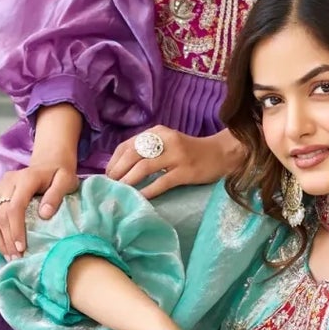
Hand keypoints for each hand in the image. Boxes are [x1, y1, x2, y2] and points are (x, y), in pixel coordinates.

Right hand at [0, 161, 77, 256]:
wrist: (48, 161)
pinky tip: (2, 246)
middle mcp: (7, 182)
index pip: (14, 207)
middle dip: (7, 240)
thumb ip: (56, 195)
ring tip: (8, 257)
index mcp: (25, 178)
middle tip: (16, 258)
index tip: (22, 248)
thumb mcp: (66, 181)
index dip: (16, 229)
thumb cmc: (60, 174)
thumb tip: (45, 215)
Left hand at [105, 126, 243, 198]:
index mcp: (157, 132)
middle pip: (133, 155)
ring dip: (129, 181)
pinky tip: (140, 197)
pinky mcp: (185, 171)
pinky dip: (148, 190)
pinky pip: (161, 182)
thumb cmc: (189, 152)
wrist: (220, 154)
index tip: (108, 175)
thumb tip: (120, 167)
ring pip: (144, 167)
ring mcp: (176, 155)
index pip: (127, 145)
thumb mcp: (167, 144)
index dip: (114, 161)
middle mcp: (165, 140)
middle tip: (111, 185)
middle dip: (118, 171)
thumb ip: (147, 150)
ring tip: (121, 191)